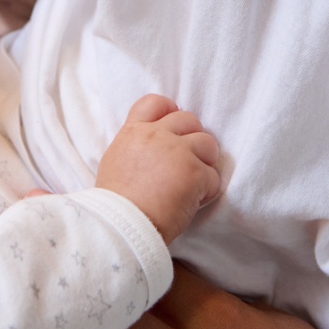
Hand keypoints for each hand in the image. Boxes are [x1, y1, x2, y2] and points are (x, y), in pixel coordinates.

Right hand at [95, 95, 221, 242]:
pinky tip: (193, 201)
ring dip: (205, 162)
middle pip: (188, 119)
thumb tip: (148, 151)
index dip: (170, 110)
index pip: (155, 102)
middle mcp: (156, 136)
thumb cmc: (116, 204)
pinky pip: (213, 176)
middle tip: (187, 162)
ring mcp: (178, 152)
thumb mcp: (115, 162)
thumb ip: (135, 147)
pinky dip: (207, 190)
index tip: (175, 128)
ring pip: (208, 143)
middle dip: (193, 139)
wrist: (122, 225)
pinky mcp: (195, 173)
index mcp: (134, 132)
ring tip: (194, 182)